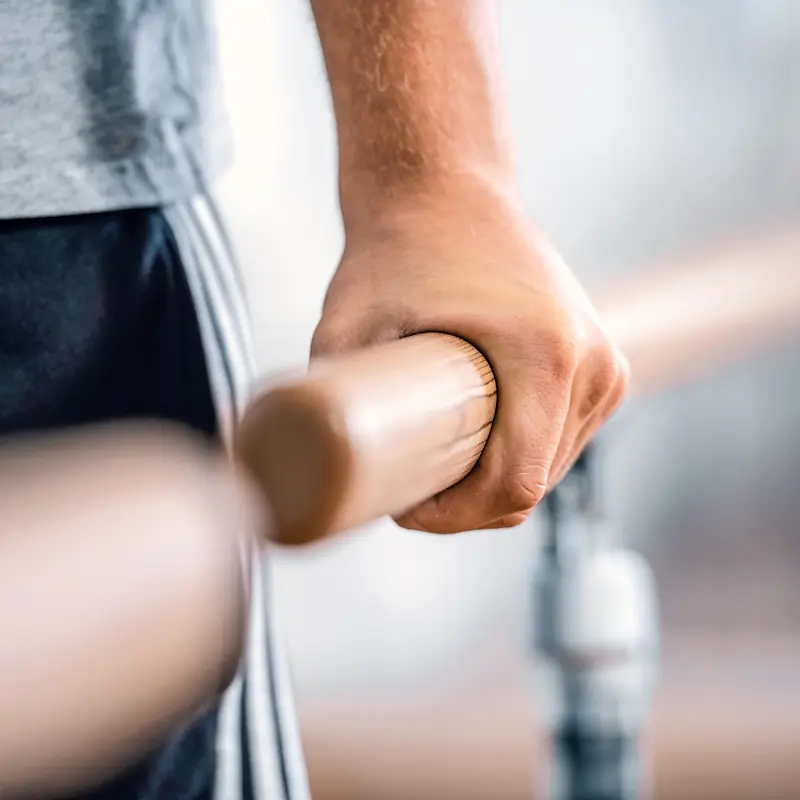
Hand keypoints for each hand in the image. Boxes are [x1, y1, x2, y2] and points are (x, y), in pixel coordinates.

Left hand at [311, 175, 628, 532]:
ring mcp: (607, 364)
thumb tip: (305, 473)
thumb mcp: (346, 326)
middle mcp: (594, 363)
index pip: (513, 487)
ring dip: (493, 480)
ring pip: (549, 468)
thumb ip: (326, 401)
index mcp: (547, 357)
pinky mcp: (604, 365)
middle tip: (406, 481)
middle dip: (467, 502)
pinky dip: (518, 454)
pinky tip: (475, 437)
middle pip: (532, 485)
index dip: (453, 516)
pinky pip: (561, 441)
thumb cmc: (396, 251)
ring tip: (436, 455)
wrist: (447, 189)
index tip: (403, 503)